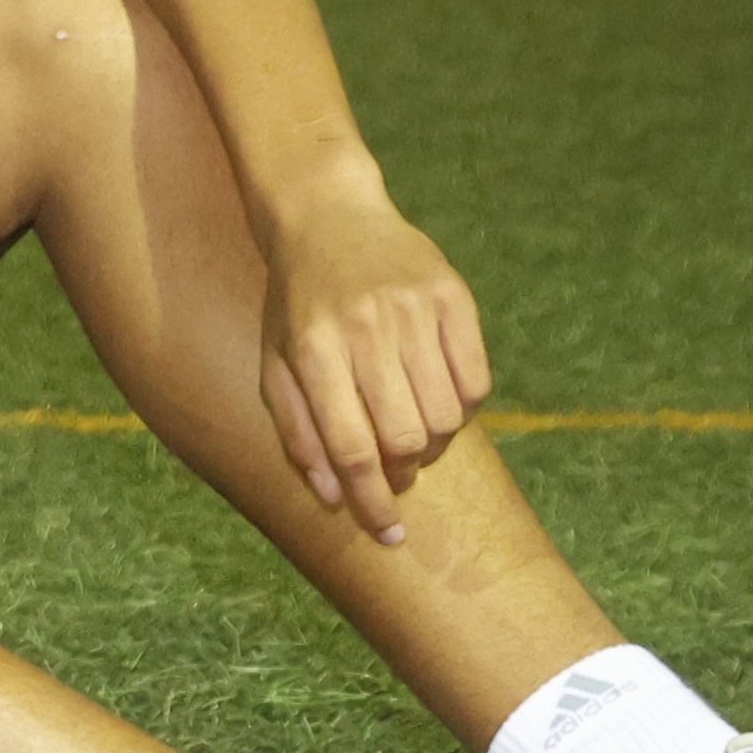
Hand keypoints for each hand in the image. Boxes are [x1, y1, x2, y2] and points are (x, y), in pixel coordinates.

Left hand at [254, 184, 493, 544]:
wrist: (329, 217)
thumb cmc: (297, 305)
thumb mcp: (275, 363)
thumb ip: (299, 432)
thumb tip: (334, 497)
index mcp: (313, 349)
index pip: (350, 445)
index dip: (370, 499)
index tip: (387, 535)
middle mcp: (365, 328)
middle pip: (405, 436)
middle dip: (403, 470)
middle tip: (395, 468)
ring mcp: (413, 309)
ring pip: (447, 415)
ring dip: (433, 441)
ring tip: (411, 429)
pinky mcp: (453, 295)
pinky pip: (477, 381)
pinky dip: (463, 406)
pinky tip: (436, 394)